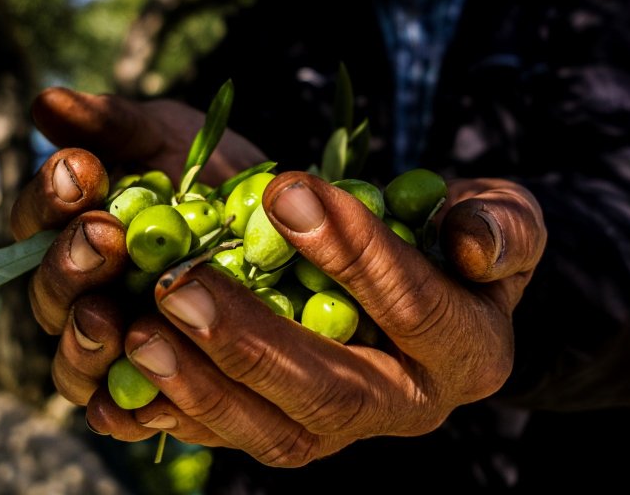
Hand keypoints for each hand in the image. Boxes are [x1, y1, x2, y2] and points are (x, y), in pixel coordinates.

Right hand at [15, 86, 267, 405]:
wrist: (290, 226)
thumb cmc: (213, 173)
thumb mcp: (171, 137)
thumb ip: (113, 123)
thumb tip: (46, 101)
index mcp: (72, 229)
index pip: (37, 219)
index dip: (51, 197)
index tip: (81, 170)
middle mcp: (83, 293)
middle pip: (50, 294)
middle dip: (69, 264)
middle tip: (104, 237)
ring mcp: (116, 346)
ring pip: (75, 362)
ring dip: (84, 341)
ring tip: (108, 318)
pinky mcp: (154, 392)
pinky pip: (124, 413)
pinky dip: (121, 411)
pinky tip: (134, 401)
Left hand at [83, 172, 545, 466]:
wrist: (433, 295)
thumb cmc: (464, 245)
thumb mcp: (505, 220)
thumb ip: (503, 225)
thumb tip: (471, 243)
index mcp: (467, 353)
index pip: (416, 310)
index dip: (357, 255)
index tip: (289, 192)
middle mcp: (404, 407)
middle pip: (330, 391)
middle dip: (253, 341)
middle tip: (180, 284)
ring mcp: (342, 430)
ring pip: (270, 431)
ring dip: (200, 384)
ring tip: (140, 327)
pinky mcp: (286, 431)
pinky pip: (227, 436)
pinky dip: (173, 410)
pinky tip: (124, 368)